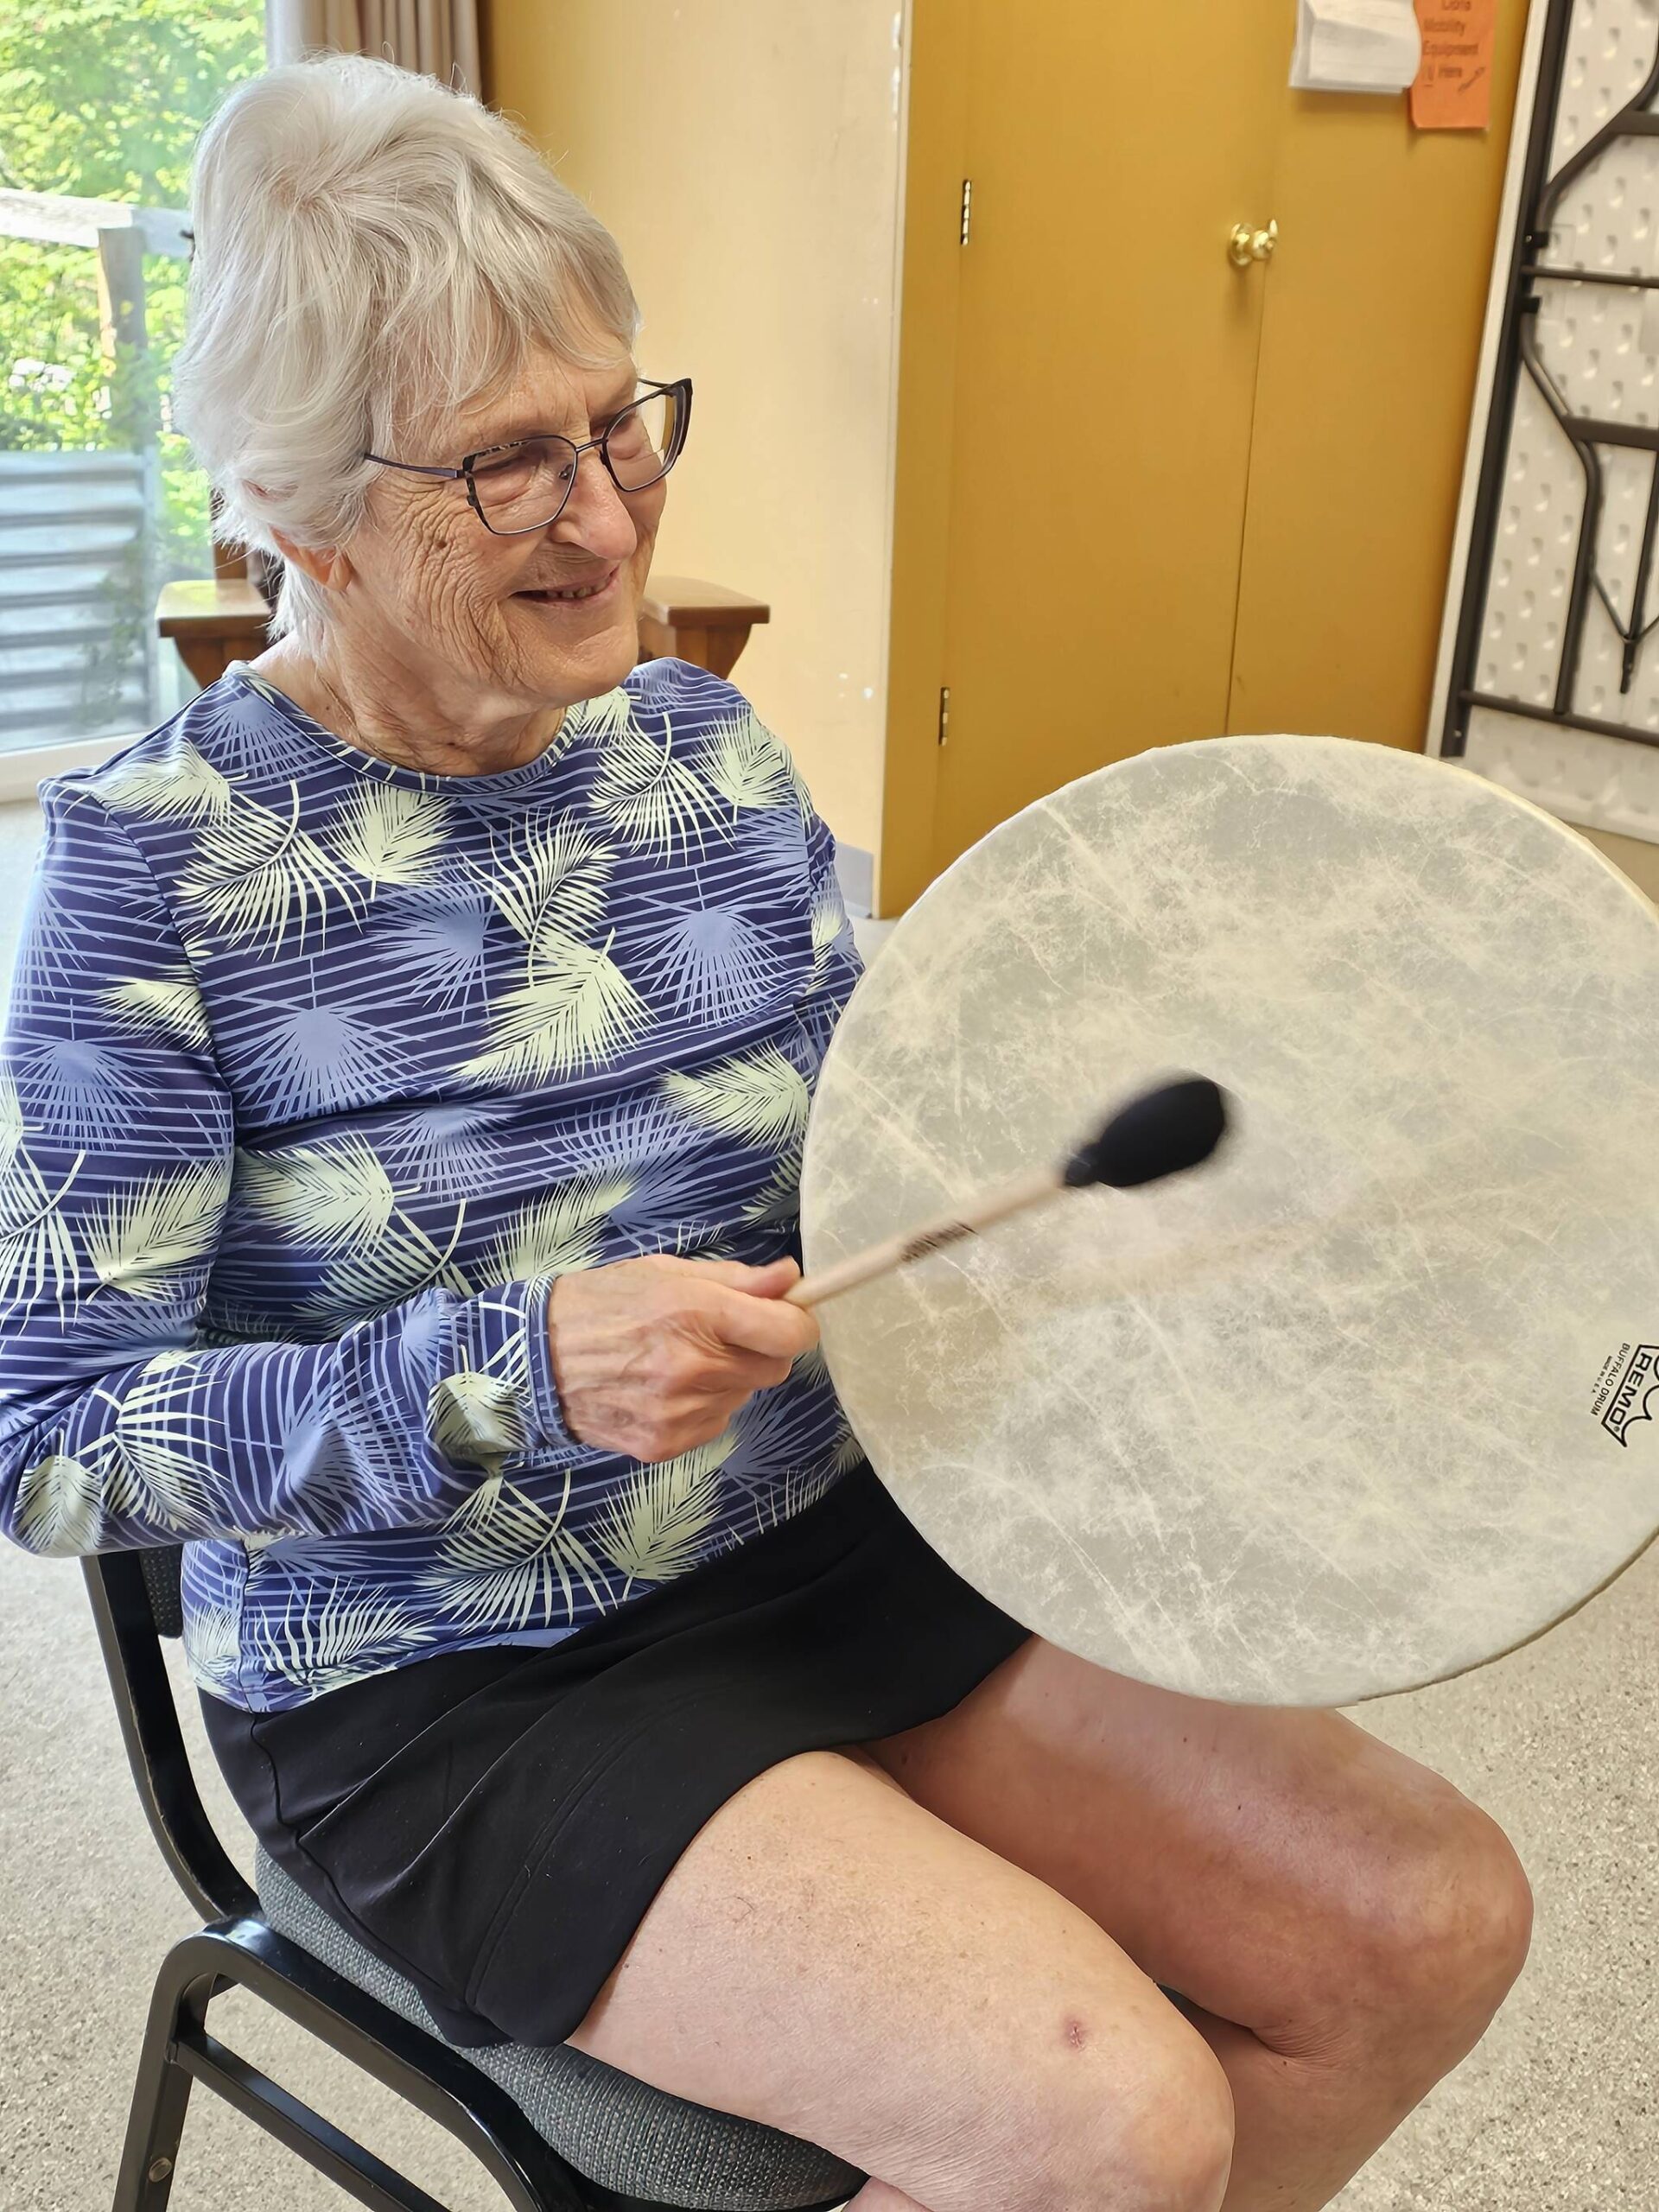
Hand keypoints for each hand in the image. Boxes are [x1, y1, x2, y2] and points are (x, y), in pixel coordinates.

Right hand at [546, 1253, 820, 1462]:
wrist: (535, 1359)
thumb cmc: (602, 1303)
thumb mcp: (666, 1273)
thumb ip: (735, 1279)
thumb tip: (789, 1278)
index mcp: (697, 1313)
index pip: (790, 1332)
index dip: (795, 1321)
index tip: (784, 1314)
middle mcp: (694, 1368)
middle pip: (775, 1368)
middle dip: (759, 1348)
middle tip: (719, 1333)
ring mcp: (680, 1413)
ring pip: (744, 1396)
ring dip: (728, 1378)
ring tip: (679, 1359)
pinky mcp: (665, 1444)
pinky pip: (714, 1422)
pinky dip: (702, 1405)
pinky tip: (664, 1387)